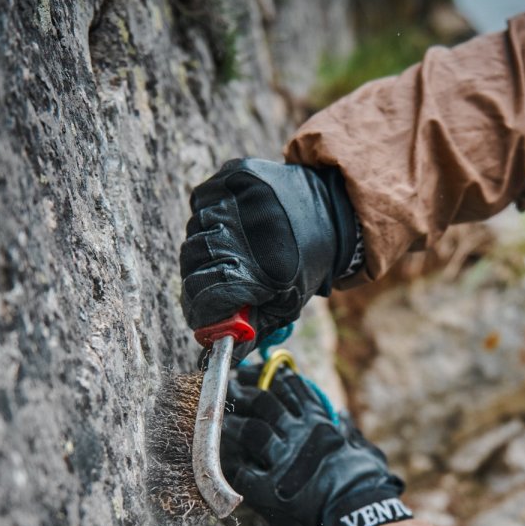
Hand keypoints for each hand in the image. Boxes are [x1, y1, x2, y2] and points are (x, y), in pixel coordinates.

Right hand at [179, 159, 359, 355]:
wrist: (331, 210)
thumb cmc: (308, 262)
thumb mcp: (287, 303)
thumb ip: (251, 328)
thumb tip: (222, 352)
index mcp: (262, 266)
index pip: (206, 295)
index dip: (202, 312)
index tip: (205, 320)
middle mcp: (244, 227)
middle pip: (193, 262)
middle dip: (202, 281)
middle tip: (218, 286)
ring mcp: (236, 195)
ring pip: (194, 230)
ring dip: (207, 248)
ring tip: (234, 251)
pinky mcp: (234, 174)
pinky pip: (202, 202)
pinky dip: (211, 218)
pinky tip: (235, 226)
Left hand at [220, 365, 409, 525]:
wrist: (360, 521)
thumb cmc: (368, 488)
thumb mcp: (365, 453)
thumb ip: (350, 433)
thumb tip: (341, 416)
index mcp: (321, 425)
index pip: (291, 387)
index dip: (270, 375)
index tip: (256, 371)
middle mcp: (298, 436)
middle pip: (262, 401)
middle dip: (244, 390)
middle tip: (230, 387)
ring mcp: (281, 461)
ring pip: (247, 430)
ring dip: (232, 424)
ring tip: (221, 421)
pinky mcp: (266, 490)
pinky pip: (239, 470)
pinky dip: (230, 464)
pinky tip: (223, 460)